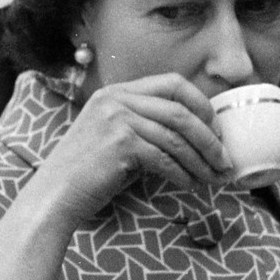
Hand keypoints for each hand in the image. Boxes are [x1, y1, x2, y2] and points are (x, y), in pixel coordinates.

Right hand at [32, 73, 233, 226]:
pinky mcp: (120, 143)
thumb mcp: (115, 137)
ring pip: (177, 136)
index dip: (201, 104)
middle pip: (181, 109)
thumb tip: (194, 136)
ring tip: (215, 177)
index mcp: (116, 92)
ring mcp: (117, 119)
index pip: (172, 83)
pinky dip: (183, 174)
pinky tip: (190, 185)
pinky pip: (166, 158)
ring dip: (202, 159)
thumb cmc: (88, 174)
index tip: (216, 129)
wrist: (54, 197)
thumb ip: (146, 127)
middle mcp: (116, 99)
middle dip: (210, 136)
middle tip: (225, 158)